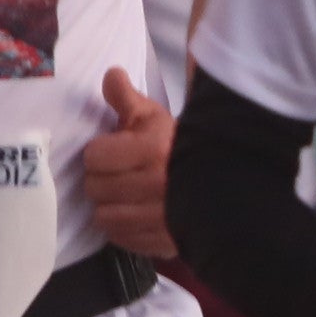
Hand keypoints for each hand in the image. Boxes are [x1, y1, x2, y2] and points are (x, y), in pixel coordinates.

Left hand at [84, 67, 174, 256]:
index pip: (94, 156)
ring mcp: (159, 218)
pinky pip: (121, 238)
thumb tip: (110, 74)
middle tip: (118, 174)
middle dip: (102, 179)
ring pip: (104, 217)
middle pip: (95, 188)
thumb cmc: (180, 147)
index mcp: (152, 150)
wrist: (221, 183)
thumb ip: (127, 98)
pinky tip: (135, 214)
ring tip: (125, 195)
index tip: (112, 150)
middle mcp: (156, 185)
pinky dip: (123, 228)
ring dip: (110, 206)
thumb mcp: (155, 118)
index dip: (100, 152)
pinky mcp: (162, 242)